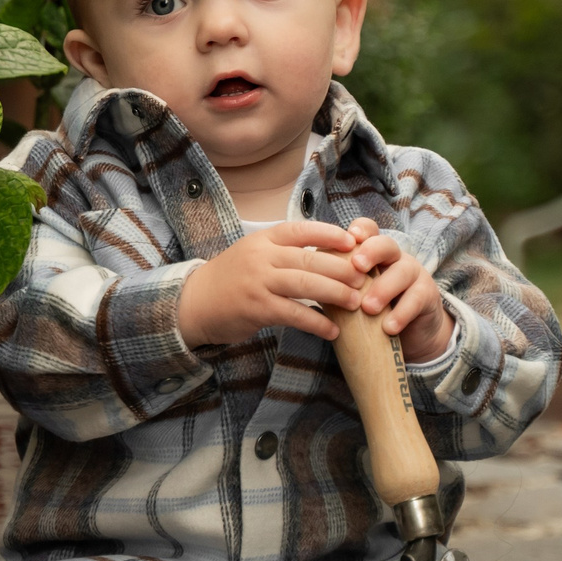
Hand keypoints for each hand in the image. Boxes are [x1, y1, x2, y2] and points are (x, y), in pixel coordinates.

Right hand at [178, 220, 367, 347]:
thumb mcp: (255, 254)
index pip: (301, 230)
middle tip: (365, 277)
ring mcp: (258, 283)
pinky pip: (294, 314)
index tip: (354, 241)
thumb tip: (330, 253)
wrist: (196, 302)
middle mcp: (261, 257)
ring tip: (357, 302)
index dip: (329, 234)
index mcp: (263, 240)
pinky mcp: (256, 309)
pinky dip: (317, 322)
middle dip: (341, 268)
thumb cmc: (233, 278)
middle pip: (309, 259)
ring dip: (335, 294)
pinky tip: (333, 330)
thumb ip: (285, 252)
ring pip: (305, 285)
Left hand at [340, 217, 453, 363]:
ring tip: (367, 308)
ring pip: (402, 271)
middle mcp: (395, 258)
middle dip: (371, 252)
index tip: (349, 237)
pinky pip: (416, 300)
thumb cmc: (374, 308)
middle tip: (356, 267)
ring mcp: (414, 274)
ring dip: (383, 288)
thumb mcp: (355, 294)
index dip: (360, 230)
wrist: (411, 332)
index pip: (368, 230)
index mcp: (374, 252)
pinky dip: (401, 314)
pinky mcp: (427, 295)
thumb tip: (302, 288)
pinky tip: (388, 327)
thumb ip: (337, 286)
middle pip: (386, 244)